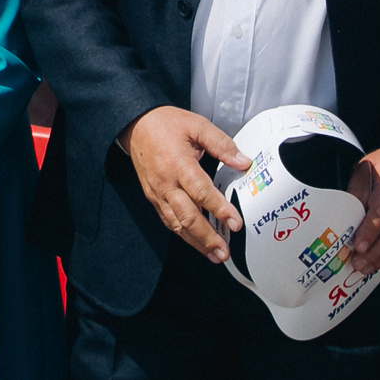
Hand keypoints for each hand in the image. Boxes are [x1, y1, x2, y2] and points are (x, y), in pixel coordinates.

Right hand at [120, 107, 248, 263]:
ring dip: (196, 242)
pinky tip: (196, 242)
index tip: (235, 223)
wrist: (134, 125)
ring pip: (177, 223)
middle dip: (207, 237)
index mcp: (178, 163)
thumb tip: (244, 162)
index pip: (201, 191)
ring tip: (214, 255)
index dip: (219, 209)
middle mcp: (166, 182)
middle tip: (224, 252)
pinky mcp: (153, 197)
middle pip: (188, 215)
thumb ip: (222, 144)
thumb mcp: (197, 125)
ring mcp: (158, 192)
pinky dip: (182, 234)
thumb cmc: (165, 124)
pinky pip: (168, 220)